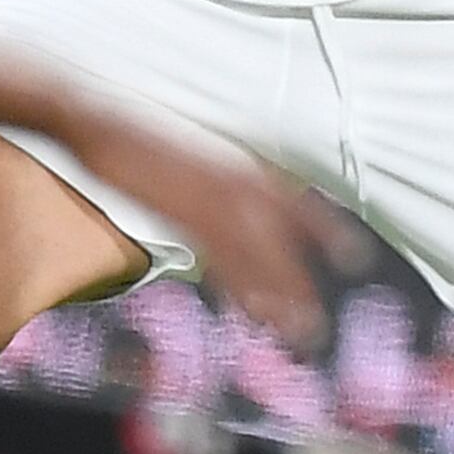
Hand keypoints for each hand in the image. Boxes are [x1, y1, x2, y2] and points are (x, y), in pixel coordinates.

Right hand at [52, 100, 340, 356]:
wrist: (98, 118)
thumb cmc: (136, 134)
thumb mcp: (190, 154)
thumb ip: (217, 179)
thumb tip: (230, 201)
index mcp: (240, 162)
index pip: (296, 202)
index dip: (326, 231)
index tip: (355, 258)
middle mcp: (236, 178)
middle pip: (282, 239)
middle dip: (299, 284)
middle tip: (315, 327)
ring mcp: (211, 195)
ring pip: (257, 254)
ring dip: (277, 296)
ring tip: (295, 335)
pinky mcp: (182, 211)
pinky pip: (220, 255)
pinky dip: (236, 286)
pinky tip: (249, 314)